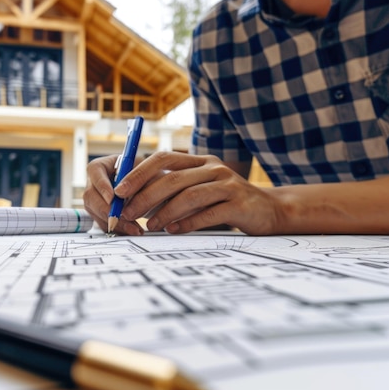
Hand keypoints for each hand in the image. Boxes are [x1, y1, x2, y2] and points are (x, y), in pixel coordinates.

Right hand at [83, 155, 145, 234]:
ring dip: (114, 223)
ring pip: (96, 213)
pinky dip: (117, 229)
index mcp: (102, 165)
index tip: (112, 198)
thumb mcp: (146, 172)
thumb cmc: (147, 174)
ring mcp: (95, 199)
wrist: (149, 186)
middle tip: (124, 218)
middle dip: (107, 210)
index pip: (95, 171)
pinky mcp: (99, 214)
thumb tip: (122, 195)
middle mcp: (94, 182)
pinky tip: (131, 230)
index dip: (102, 185)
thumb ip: (137, 180)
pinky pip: (103, 223)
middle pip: (91, 196)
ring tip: (134, 229)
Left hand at [110, 151, 283, 234]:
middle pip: (172, 178)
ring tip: (149, 225)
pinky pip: (207, 213)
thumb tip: (134, 200)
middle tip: (128, 213)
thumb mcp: (200, 190)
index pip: (163, 158)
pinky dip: (187, 223)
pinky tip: (172, 230)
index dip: (138, 173)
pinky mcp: (238, 204)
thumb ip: (174, 191)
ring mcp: (228, 185)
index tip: (119, 190)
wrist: (269, 211)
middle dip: (145, 196)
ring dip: (164, 212)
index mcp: (200, 161)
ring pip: (188, 196)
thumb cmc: (227, 203)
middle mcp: (213, 168)